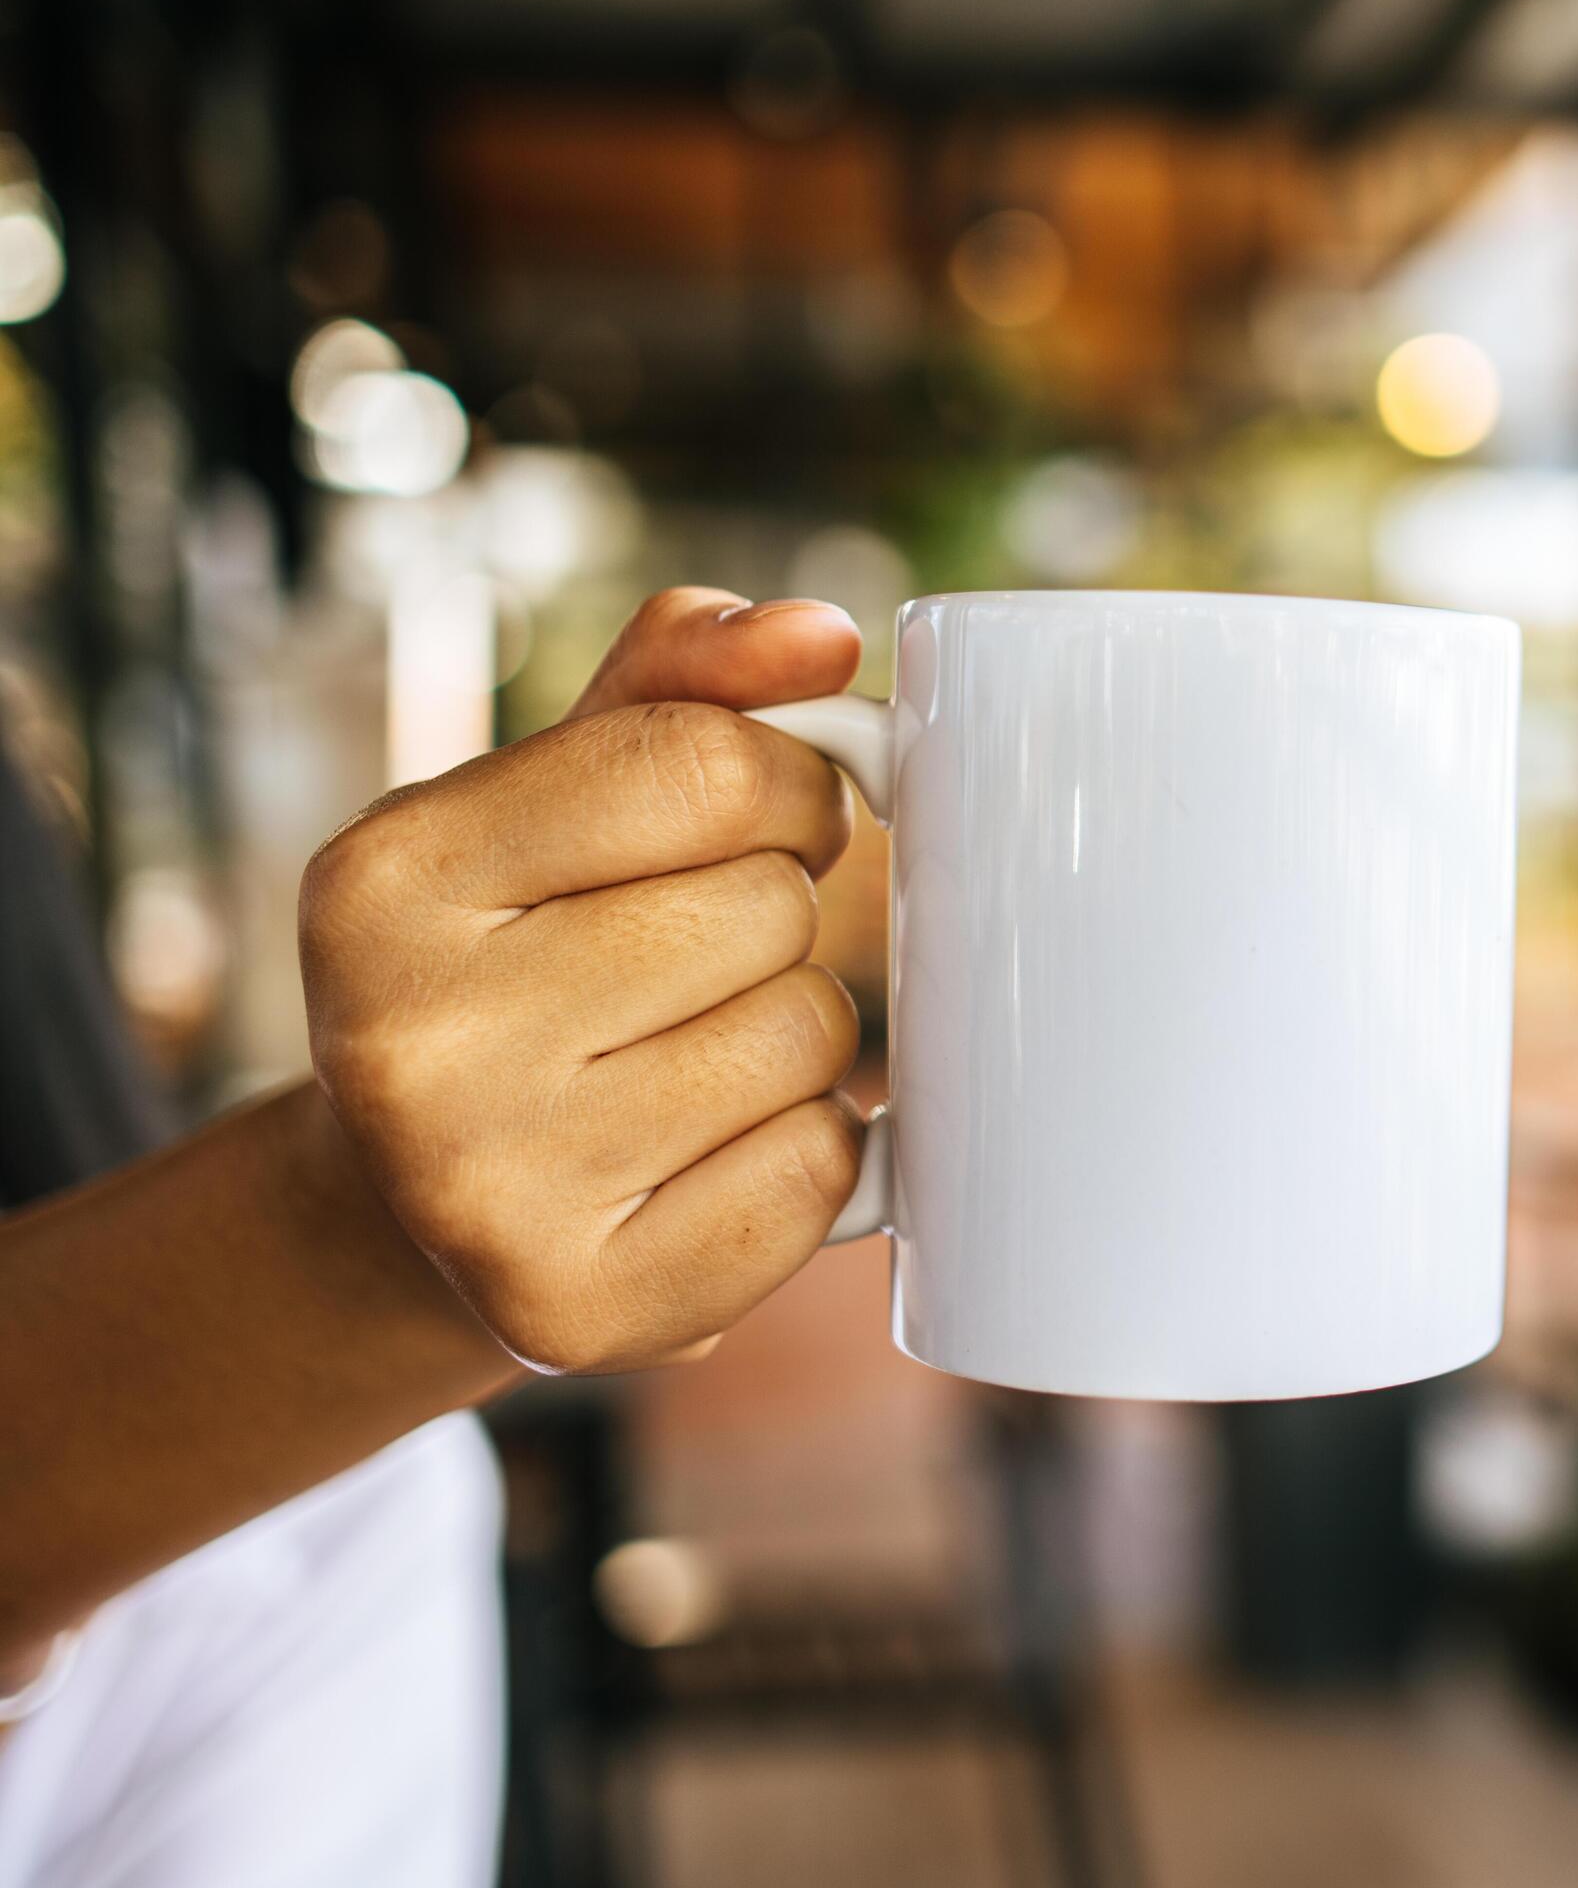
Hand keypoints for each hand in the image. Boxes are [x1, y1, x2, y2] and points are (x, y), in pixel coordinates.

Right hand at [299, 589, 869, 1373]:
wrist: (420, 1201)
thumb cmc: (521, 952)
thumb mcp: (554, 793)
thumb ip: (685, 683)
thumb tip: (824, 635)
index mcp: (385, 878)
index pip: (704, 766)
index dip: (789, 783)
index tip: (773, 815)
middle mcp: (408, 1042)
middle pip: (768, 910)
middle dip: (778, 917)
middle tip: (699, 962)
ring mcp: (486, 1193)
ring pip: (810, 1041)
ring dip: (800, 1037)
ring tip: (694, 1054)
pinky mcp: (581, 1311)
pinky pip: (821, 1172)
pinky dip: (810, 1151)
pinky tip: (713, 1152)